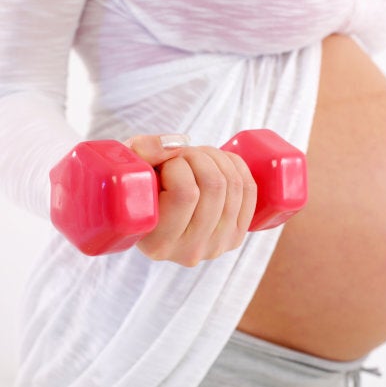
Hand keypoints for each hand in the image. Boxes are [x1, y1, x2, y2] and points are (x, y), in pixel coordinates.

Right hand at [124, 134, 257, 266]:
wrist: (152, 215)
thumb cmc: (135, 188)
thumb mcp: (126, 169)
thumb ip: (142, 151)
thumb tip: (177, 144)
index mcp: (158, 244)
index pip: (185, 193)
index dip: (177, 164)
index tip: (163, 161)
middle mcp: (190, 252)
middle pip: (214, 186)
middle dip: (198, 155)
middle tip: (181, 154)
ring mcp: (217, 246)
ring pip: (234, 185)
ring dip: (217, 157)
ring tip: (195, 156)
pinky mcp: (236, 237)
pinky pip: (249, 191)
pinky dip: (237, 166)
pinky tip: (221, 160)